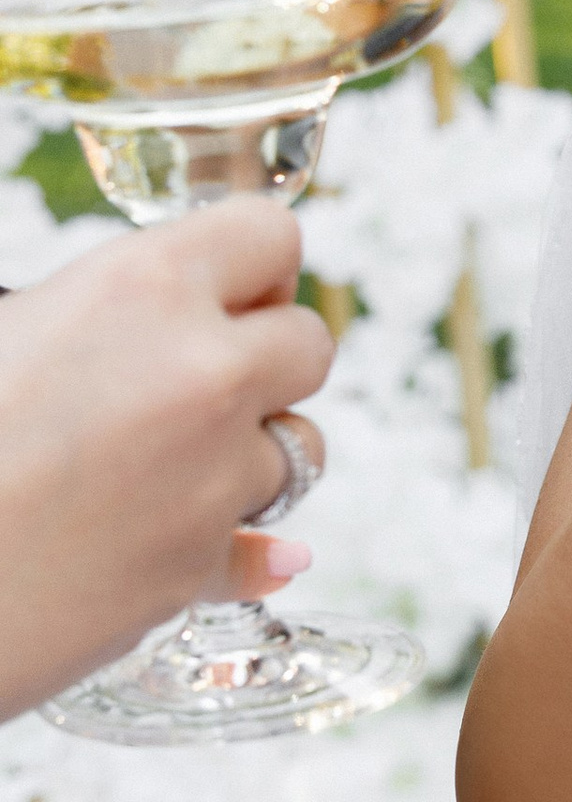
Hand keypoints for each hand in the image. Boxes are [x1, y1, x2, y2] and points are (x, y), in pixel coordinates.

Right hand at [0, 202, 333, 718]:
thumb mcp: (4, 328)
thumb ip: (94, 309)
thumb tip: (134, 318)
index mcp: (143, 288)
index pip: (269, 234)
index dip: (249, 265)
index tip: (222, 291)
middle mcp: (201, 375)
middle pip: (310, 342)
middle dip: (268, 354)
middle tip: (204, 372)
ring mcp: (212, 479)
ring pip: (297, 447)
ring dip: (249, 450)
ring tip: (167, 459)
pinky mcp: (198, 567)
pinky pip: (260, 550)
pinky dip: (247, 549)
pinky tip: (242, 545)